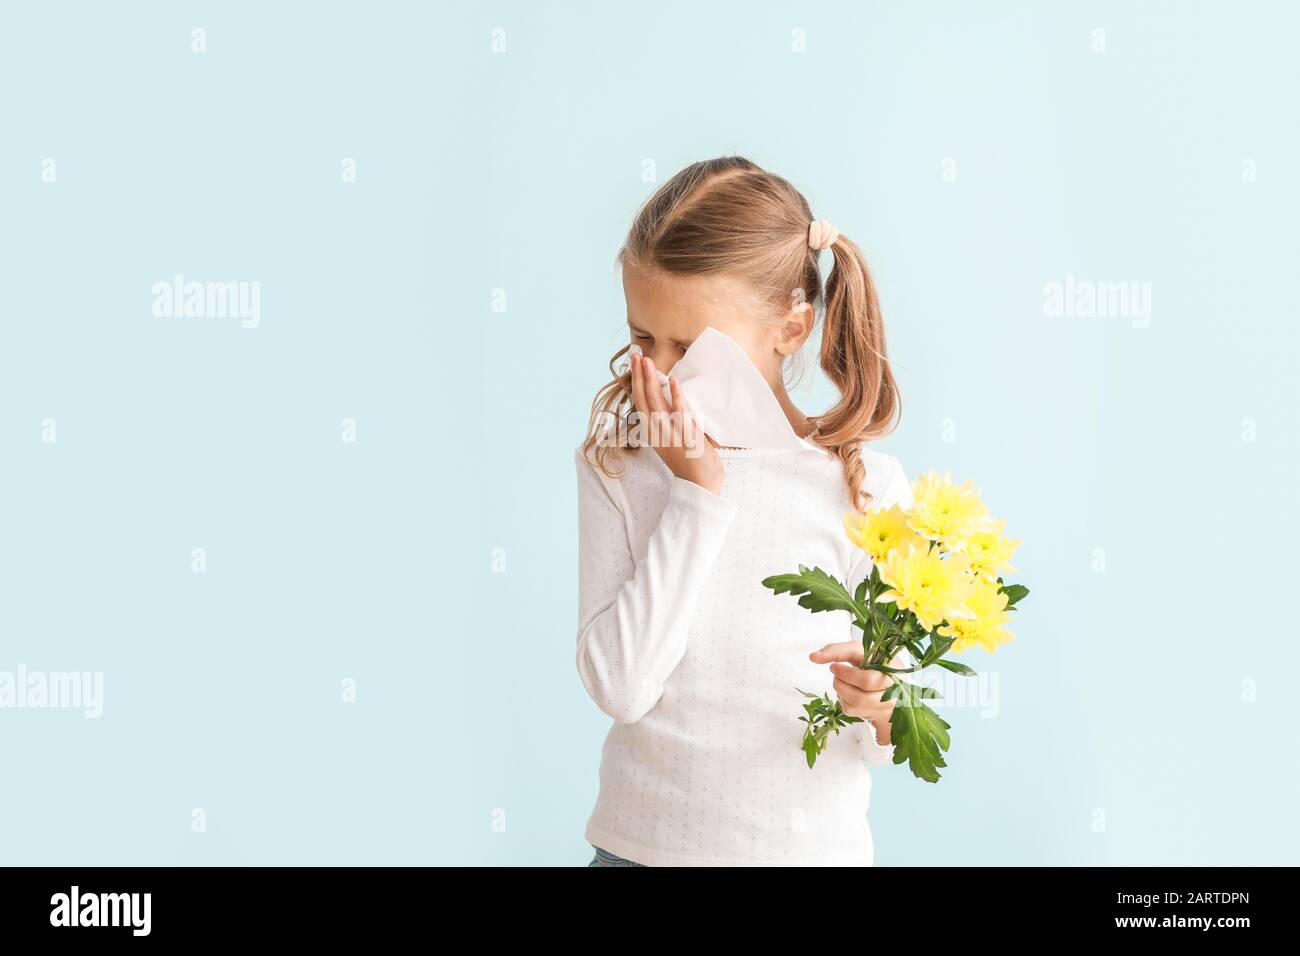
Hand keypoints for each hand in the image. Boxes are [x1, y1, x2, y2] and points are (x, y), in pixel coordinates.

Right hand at [629, 352, 724, 495]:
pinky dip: (675, 394)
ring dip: (651, 379)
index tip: (634, 363)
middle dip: (638, 375)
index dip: (635, 382)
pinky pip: (679, 411)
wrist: (700, 485)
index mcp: (652, 433)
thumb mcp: (672, 440)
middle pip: (642, 398)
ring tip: (647, 361)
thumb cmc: (689, 463)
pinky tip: (672, 379)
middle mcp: (656, 432)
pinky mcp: (686, 435)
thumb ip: (669, 422)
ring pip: (656, 401)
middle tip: (636, 354)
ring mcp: (670, 433)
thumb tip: (670, 400)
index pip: (639, 402)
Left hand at [809, 642, 895, 744]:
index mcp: (891, 666)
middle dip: (843, 679)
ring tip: (841, 682)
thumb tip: (813, 657)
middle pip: (865, 685)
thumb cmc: (870, 666)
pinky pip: (851, 710)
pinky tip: (848, 693)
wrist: (884, 687)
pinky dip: (843, 700)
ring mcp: (886, 703)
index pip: (869, 674)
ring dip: (841, 689)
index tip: (832, 667)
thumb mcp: (857, 652)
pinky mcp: (875, 714)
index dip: (846, 671)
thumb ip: (837, 651)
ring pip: (856, 700)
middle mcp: (893, 686)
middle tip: (835, 671)